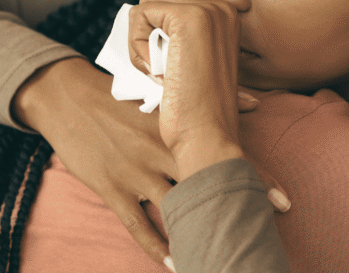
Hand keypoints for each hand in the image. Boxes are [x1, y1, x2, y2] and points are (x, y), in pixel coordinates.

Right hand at [13, 56, 290, 268]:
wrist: (66, 97)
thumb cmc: (120, 94)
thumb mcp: (163, 94)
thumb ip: (210, 101)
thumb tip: (257, 100)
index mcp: (178, 126)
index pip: (225, 152)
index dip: (255, 176)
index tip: (282, 198)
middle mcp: (161, 150)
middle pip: (208, 184)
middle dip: (235, 210)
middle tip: (262, 234)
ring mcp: (136, 171)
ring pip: (176, 210)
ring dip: (198, 234)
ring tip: (221, 256)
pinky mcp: (112, 187)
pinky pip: (138, 225)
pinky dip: (156, 246)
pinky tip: (174, 262)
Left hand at [127, 0, 244, 179]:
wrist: (207, 135)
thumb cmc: (196, 109)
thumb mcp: (194, 61)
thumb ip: (180, 35)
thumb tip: (146, 13)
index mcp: (227, 16)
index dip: (160, 30)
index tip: (176, 66)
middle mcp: (221, 7)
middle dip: (148, 30)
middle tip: (164, 69)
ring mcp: (207, 10)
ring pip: (147, 2)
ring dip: (141, 38)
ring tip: (160, 70)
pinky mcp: (187, 19)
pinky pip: (140, 14)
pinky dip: (137, 45)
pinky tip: (156, 71)